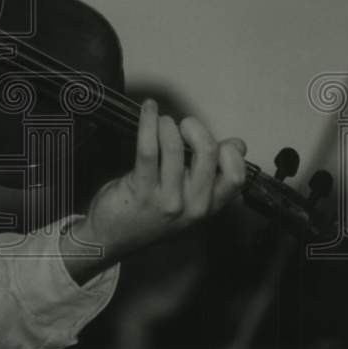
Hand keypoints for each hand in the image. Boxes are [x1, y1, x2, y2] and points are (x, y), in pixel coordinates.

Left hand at [60, 99, 246, 283]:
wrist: (111, 238)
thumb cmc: (148, 213)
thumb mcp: (187, 198)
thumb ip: (211, 174)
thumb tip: (236, 144)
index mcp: (208, 207)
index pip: (235, 177)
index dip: (230, 151)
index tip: (216, 139)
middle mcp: (193, 206)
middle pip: (208, 154)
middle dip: (196, 128)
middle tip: (183, 124)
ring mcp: (167, 200)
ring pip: (174, 148)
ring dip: (166, 124)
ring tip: (160, 121)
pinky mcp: (142, 191)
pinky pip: (148, 149)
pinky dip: (148, 122)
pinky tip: (148, 110)